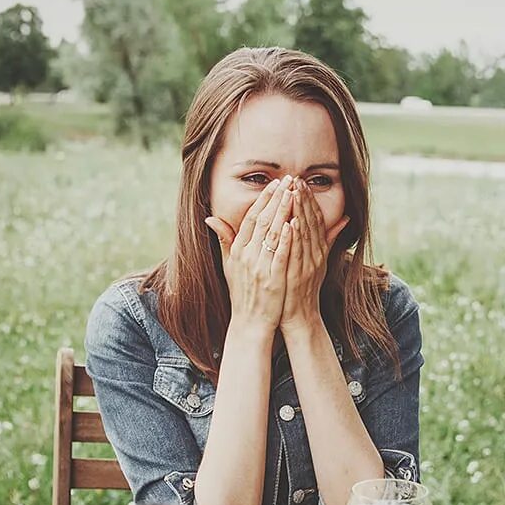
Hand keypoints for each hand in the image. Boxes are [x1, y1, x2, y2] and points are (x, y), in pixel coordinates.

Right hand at [205, 176, 295, 336]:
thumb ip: (224, 241)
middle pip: (262, 221)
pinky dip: (286, 239)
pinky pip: (279, 255)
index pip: (250, 218)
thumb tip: (210, 219)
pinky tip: (293, 224)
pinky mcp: (272, 279)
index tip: (275, 184)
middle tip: (288, 181)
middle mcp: (246, 256)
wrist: (250, 323)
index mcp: (237, 251)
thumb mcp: (229, 266)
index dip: (262, 200)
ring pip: (271, 234)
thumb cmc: (243, 294)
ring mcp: (259, 267)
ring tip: (294, 194)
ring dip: (283, 212)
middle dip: (276, 199)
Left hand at [278, 179, 349, 334]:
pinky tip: (290, 222)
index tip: (301, 182)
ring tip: (292, 192)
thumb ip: (329, 239)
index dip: (309, 200)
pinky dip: (295, 238)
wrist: (300, 316)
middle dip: (303, 199)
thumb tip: (344, 219)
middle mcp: (316, 255)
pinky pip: (297, 253)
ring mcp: (308, 266)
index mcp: (320, 250)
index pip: (315, 219)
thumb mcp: (319, 261)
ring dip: (298, 212)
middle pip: (311, 222)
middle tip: (295, 179)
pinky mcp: (299, 276)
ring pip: (304, 234)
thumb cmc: (304, 288)